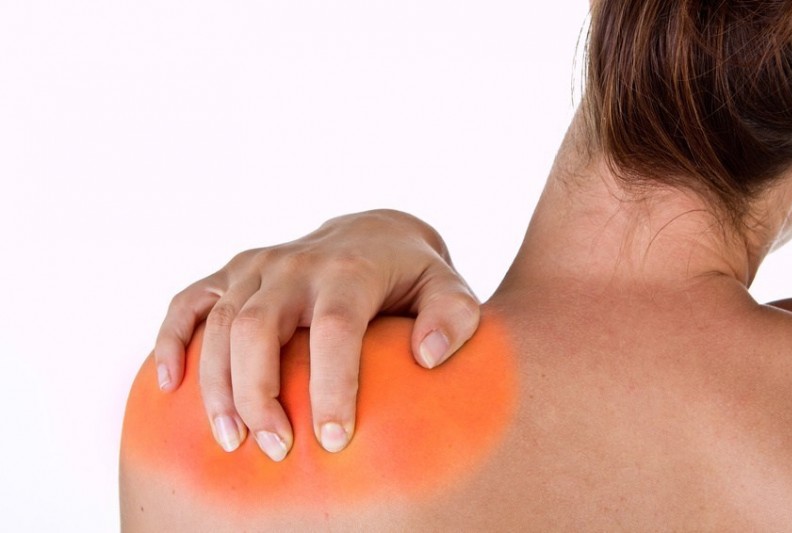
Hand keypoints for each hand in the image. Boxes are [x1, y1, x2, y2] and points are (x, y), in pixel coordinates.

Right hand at [153, 209, 479, 459]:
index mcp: (350, 270)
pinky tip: (170, 386)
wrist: (374, 233)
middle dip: (259, 393)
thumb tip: (428, 358)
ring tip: (232, 441)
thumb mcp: (448, 289)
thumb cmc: (413, 275)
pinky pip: (188, 302)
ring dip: (216, 385)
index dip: (331, 386)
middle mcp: (296, 263)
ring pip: (219, 323)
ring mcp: (258, 265)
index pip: (334, 329)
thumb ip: (453, 318)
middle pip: (258, 327)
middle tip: (275, 448)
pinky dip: (171, 340)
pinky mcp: (232, 272)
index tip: (333, 440)